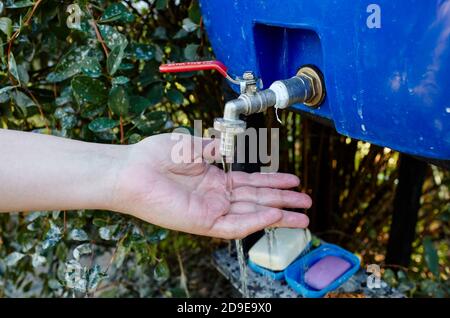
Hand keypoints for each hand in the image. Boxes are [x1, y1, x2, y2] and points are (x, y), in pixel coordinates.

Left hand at [111, 133, 311, 238]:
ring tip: (301, 216)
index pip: (252, 184)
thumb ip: (215, 149)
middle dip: (284, 202)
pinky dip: (254, 221)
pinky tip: (273, 215)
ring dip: (277, 216)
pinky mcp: (201, 222)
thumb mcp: (192, 146)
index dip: (274, 183)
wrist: (132, 170)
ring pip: (251, 216)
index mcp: (215, 179)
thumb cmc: (154, 157)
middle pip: (258, 201)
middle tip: (307, 204)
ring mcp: (210, 211)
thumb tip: (228, 147)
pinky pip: (233, 226)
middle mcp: (216, 197)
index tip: (294, 181)